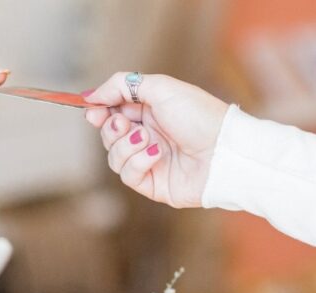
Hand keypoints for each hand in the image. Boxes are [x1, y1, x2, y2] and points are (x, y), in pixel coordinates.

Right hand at [82, 73, 227, 207]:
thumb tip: (92, 95)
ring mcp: (149, 161)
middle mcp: (147, 136)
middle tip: (123, 124)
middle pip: (108, 134)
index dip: (98, 110)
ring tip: (146, 138)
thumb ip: (123, 85)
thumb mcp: (161, 88)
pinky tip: (156, 154)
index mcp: (150, 112)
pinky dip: (137, 162)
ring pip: (113, 156)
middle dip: (111, 128)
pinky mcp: (153, 183)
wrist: (223, 150)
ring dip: (125, 146)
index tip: (92, 109)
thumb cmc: (199, 116)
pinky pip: (128, 175)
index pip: (112, 111)